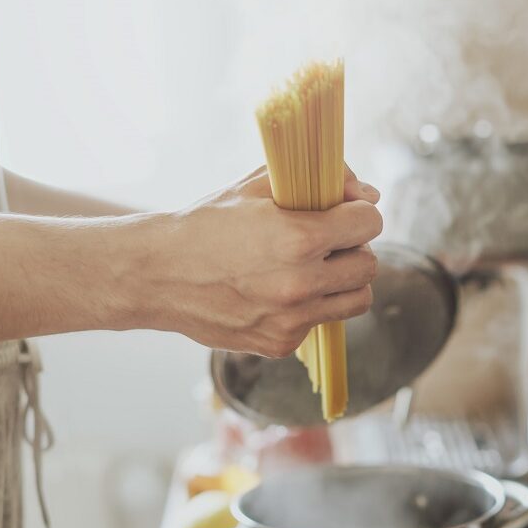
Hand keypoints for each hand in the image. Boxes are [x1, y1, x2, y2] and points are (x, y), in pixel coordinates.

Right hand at [123, 166, 381, 356]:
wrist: (158, 275)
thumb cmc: (206, 224)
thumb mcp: (255, 188)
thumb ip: (315, 184)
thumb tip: (367, 194)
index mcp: (298, 238)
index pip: (369, 223)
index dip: (360, 213)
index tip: (347, 212)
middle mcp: (300, 283)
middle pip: (369, 266)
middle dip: (356, 248)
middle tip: (332, 241)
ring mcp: (292, 319)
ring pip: (357, 300)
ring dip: (345, 282)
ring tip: (318, 268)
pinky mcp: (281, 343)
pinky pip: (319, 322)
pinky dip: (310, 307)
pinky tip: (279, 291)